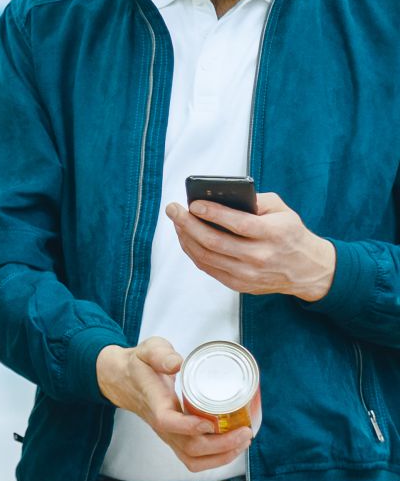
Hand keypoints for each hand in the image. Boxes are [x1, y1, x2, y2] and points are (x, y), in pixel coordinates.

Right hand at [96, 338, 252, 471]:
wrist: (123, 380)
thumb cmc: (139, 364)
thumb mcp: (148, 350)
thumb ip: (161, 354)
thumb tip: (177, 362)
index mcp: (154, 402)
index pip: (168, 422)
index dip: (190, 426)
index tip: (212, 421)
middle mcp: (161, 424)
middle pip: (189, 448)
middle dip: (221, 445)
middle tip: (245, 431)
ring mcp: (168, 435)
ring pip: (193, 460)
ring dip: (222, 457)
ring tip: (243, 441)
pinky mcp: (175, 439)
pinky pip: (194, 459)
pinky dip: (216, 459)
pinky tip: (232, 447)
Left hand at [165, 192, 335, 301]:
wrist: (308, 270)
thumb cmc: (290, 233)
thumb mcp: (282, 210)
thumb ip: (255, 200)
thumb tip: (221, 195)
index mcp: (274, 234)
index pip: (238, 224)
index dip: (213, 213)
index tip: (193, 203)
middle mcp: (260, 257)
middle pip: (215, 242)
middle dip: (188, 224)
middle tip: (173, 209)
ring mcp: (249, 274)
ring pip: (207, 257)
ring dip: (186, 237)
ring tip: (176, 221)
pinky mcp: (240, 284)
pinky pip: (209, 268)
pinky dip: (193, 252)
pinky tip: (186, 237)